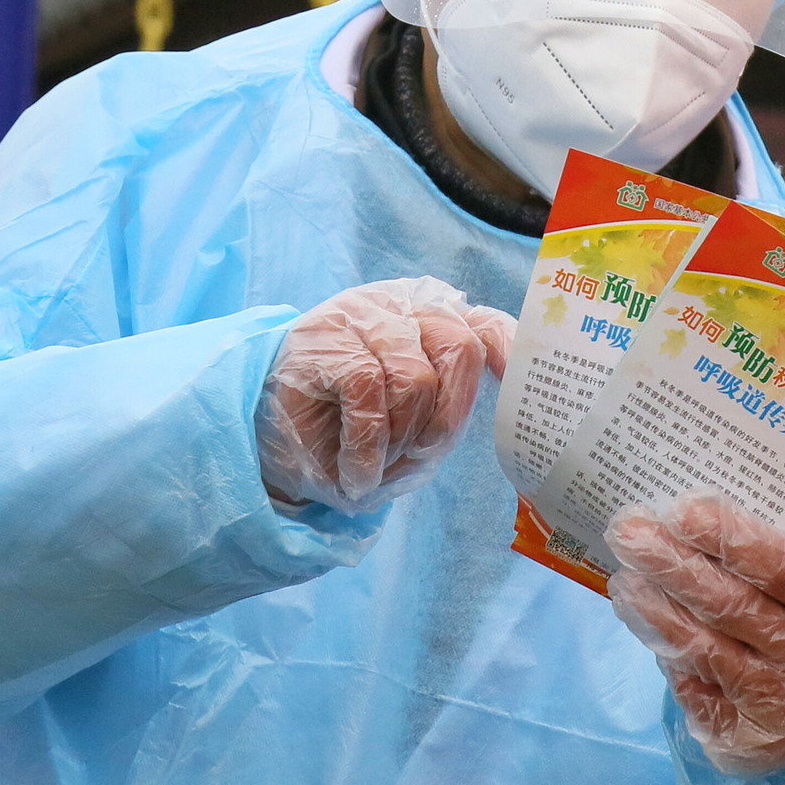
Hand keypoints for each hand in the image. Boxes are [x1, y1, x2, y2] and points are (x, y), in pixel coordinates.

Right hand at [257, 277, 513, 512]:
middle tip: (416, 458)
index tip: (517, 384)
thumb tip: (505, 408)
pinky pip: (368, 389)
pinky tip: (356, 475)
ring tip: (375, 466)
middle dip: (448, 421)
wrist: (266, 443)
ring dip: (401, 439)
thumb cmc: (348, 435)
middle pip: (461, 348)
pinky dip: (368, 445)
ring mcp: (361, 316)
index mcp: (430, 322)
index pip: (483, 323)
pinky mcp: (324, 338)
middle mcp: (401, 308)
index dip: (510, 349)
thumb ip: (449, 410)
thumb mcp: (410, 428)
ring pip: (416, 377)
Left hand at [605, 495, 784, 774]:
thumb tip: (685, 524)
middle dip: (673, 565)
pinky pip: (692, 688)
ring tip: (624, 580)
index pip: (780, 566)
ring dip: (655, 610)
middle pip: (732, 606)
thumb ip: (767, 561)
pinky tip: (644, 625)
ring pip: (703, 649)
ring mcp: (778, 702)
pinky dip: (667, 653)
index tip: (681, 510)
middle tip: (629, 533)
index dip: (730, 536)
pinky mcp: (744, 736)